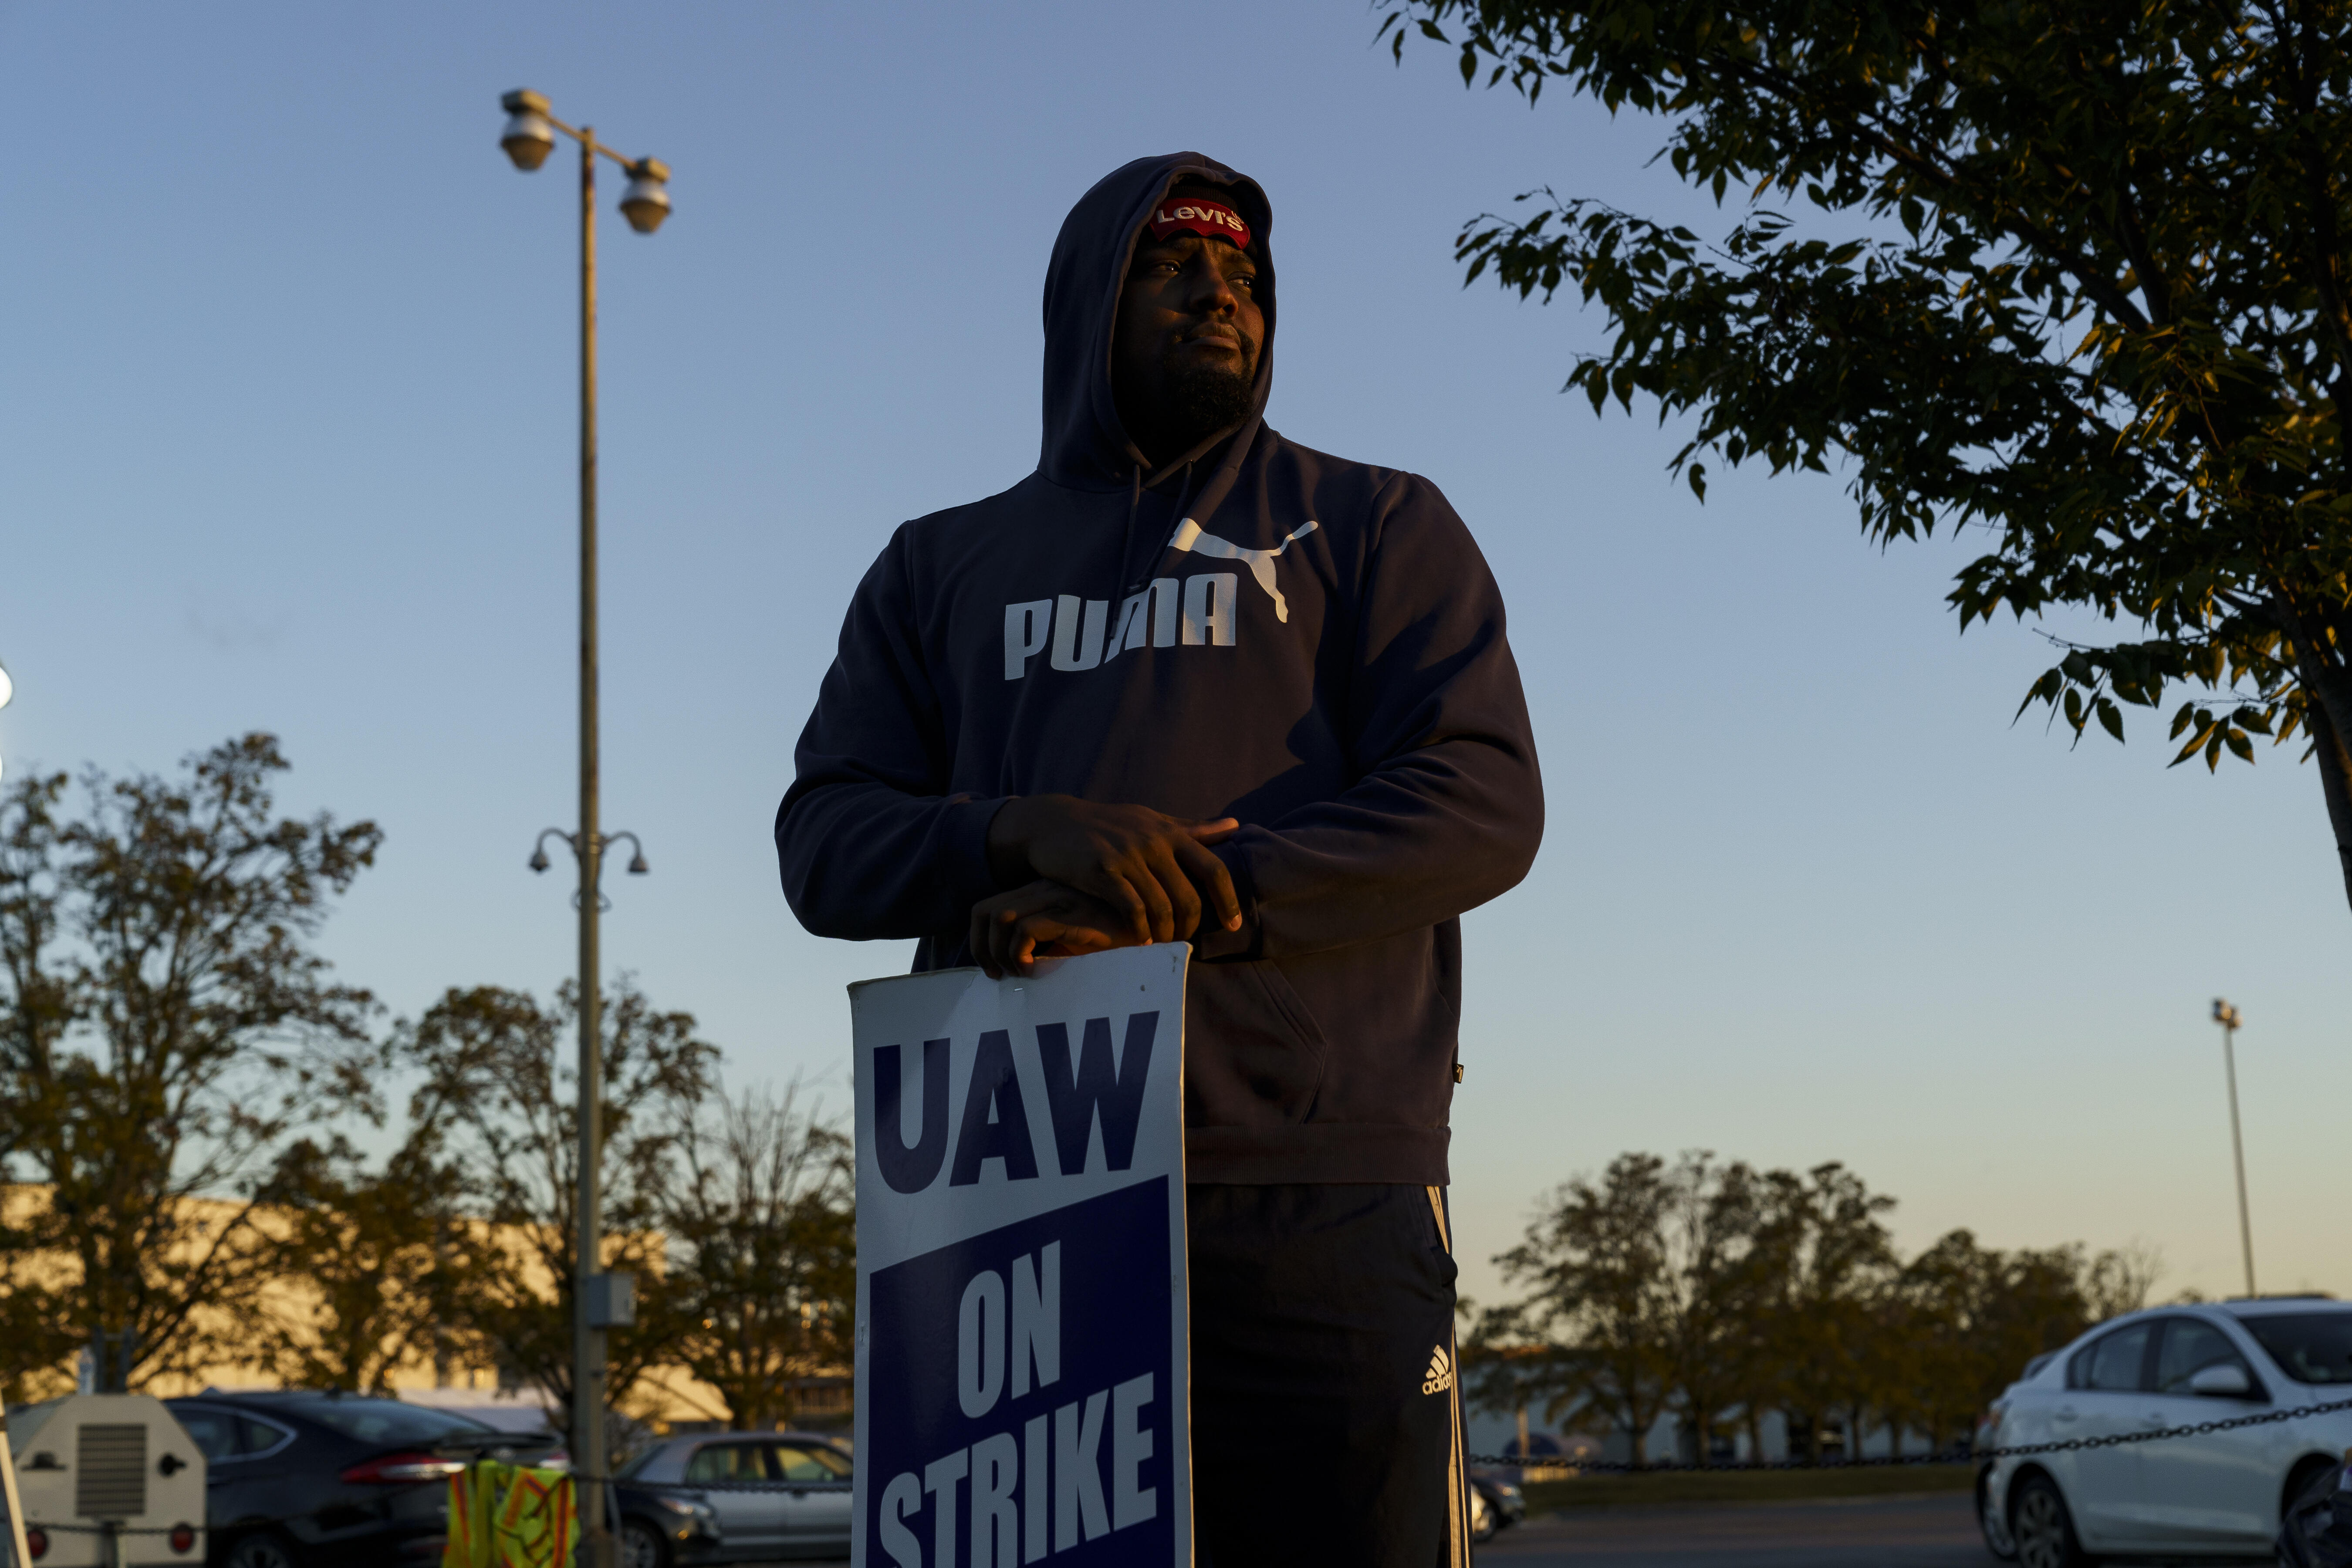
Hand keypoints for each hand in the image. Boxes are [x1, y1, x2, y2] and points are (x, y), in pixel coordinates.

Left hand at [969, 880, 1131, 978]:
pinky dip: (1020, 954)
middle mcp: (1044, 890)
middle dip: (982, 949)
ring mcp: (1058, 899)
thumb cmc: (1114, 937)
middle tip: (1000, 976)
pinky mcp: (1072, 915)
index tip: (993, 969)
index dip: (980, 941)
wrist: (1156, 926)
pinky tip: (1036, 970)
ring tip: (1021, 973)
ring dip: (1001, 953)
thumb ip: (1046, 942)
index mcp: (1041, 891)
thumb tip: (1016, 966)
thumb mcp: (1071, 937)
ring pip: (1001, 918)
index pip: (987, 907)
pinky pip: (1026, 931)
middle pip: (984, 911)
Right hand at [986, 795, 1242, 945]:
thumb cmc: (1109, 825)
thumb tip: (1234, 826)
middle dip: (1190, 927)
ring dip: (1165, 934)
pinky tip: (1139, 941)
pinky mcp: (1103, 870)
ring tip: (1161, 944)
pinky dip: (1140, 931)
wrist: (1054, 822)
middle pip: (1189, 898)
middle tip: (1183, 941)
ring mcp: (1128, 856)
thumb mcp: (1152, 820)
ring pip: (1162, 908)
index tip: (1234, 925)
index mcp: (1170, 833)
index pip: (1213, 869)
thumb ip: (1192, 828)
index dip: (1228, 900)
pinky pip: (1132, 909)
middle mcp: (1153, 843)